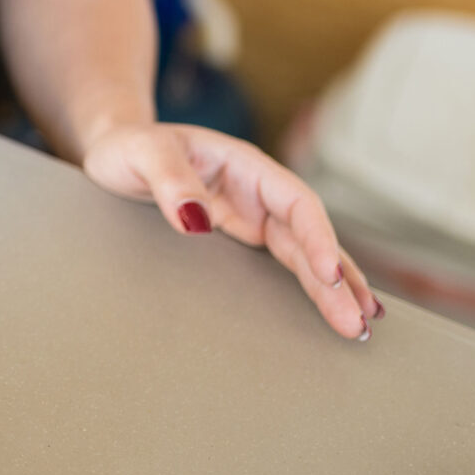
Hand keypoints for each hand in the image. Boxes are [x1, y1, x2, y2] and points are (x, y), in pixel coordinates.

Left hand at [80, 122, 382, 340]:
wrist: (115, 153)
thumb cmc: (129, 147)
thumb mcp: (141, 154)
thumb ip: (168, 179)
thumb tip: (197, 218)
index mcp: (245, 166)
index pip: (296, 202)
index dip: (318, 237)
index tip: (330, 273)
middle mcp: (257, 193)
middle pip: (309, 236)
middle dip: (337, 278)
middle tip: (356, 322)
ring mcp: (252, 218)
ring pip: (304, 254)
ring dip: (333, 288)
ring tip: (359, 326)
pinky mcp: (241, 239)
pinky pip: (284, 264)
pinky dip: (311, 285)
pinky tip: (334, 307)